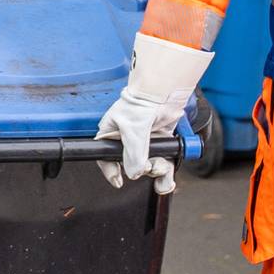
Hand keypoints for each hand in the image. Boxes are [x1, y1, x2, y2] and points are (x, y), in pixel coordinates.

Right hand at [95, 33, 213, 195]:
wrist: (163, 91)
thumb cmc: (140, 102)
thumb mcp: (133, 130)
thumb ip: (133, 154)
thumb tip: (134, 173)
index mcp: (111, 134)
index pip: (105, 158)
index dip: (111, 171)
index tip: (119, 181)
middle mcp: (126, 140)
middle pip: (130, 166)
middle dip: (141, 170)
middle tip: (149, 166)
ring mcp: (144, 142)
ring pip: (147, 166)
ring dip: (156, 171)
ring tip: (161, 167)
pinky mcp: (160, 142)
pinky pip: (161, 162)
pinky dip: (165, 172)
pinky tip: (167, 177)